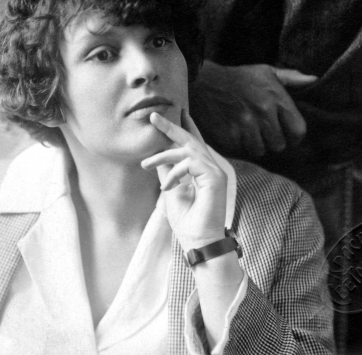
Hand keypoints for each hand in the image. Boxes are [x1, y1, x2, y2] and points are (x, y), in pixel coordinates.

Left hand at [141, 110, 226, 251]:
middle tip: (153, 116)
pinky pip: (190, 163)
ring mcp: (215, 172)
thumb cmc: (188, 223)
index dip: (182, 128)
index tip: (169, 116)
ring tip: (146, 164)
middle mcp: (211, 168)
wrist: (200, 244)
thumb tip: (157, 158)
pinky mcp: (215, 177)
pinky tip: (166, 186)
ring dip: (163, 155)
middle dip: (171, 127)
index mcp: (202, 171)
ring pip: (187, 150)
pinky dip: (175, 172)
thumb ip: (167, 173)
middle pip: (190, 140)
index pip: (192, 144)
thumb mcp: (171, 192)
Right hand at [191, 61, 315, 159]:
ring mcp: (246, 126)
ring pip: (261, 150)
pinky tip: (235, 131)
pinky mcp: (230, 136)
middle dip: (273, 140)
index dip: (293, 135)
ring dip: (256, 144)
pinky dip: (240, 144)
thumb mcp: (265, 72)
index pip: (298, 131)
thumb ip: (291, 78)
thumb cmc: (238, 78)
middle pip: (280, 145)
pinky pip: (243, 150)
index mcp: (276, 98)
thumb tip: (314, 79)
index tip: (285, 132)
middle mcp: (263, 113)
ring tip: (247, 130)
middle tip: (262, 130)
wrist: (202, 82)